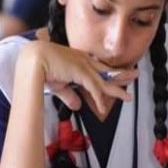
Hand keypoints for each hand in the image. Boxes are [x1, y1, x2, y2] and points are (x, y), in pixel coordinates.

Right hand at [20, 41, 137, 113]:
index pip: (99, 67)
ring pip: (105, 80)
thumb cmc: (41, 68)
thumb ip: (70, 95)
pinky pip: (94, 88)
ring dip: (117, 89)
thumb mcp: (59, 84)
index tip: (119, 75)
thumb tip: (78, 105)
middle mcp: (84, 60)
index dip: (110, 73)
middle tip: (134, 76)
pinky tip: (102, 109)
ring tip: (128, 96)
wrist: (33, 59)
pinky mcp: (82, 73)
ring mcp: (84, 66)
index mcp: (79, 59)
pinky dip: (99, 100)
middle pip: (107, 70)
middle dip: (121, 75)